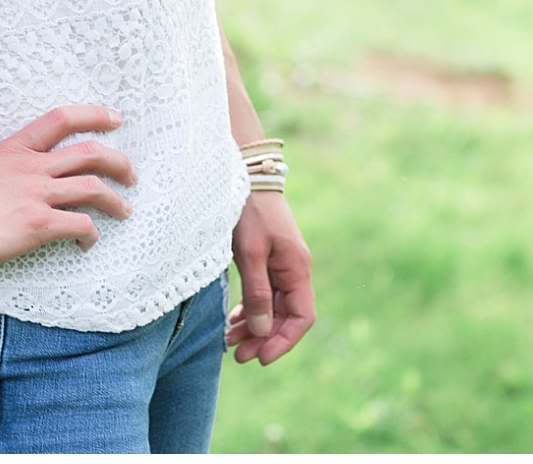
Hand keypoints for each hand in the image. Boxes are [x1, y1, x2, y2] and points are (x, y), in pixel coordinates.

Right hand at [0, 105, 136, 271]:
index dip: (93, 115)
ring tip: (125, 209)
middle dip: (118, 161)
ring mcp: (37, 195)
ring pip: (93, 188)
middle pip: (90, 153)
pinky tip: (89, 242)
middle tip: (130, 173)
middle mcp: (32, 168)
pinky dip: (91, 233)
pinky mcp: (37, 225)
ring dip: (115, 199)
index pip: (61, 119)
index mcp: (13, 149)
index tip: (114, 119)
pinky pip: (79, 225)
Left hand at [226, 191, 314, 364]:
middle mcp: (293, 269)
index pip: (302, 317)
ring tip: (230, 342)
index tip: (261, 358)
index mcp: (297, 268)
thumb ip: (258, 292)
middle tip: (238, 356)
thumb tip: (262, 331)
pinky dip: (250, 310)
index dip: (284, 341)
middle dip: (264, 338)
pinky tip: (233, 321)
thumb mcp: (251, 252)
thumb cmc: (249, 210)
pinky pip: (263, 293)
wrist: (246, 174)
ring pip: (272, 307)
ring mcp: (280, 264)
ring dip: (255, 327)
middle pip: (285, 316)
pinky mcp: (266, 259)